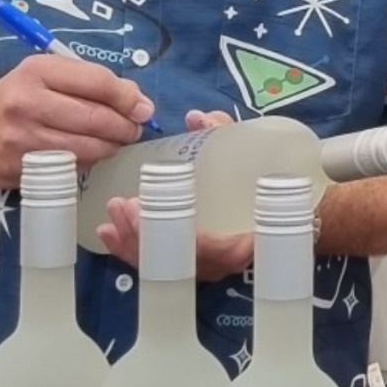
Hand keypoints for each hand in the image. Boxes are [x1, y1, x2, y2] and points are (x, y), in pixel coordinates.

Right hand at [0, 55, 155, 188]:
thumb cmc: (14, 95)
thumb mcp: (45, 73)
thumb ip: (88, 80)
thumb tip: (135, 99)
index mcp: (37, 71)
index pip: (95, 82)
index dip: (127, 97)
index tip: (143, 107)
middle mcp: (27, 104)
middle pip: (95, 119)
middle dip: (124, 126)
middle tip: (135, 129)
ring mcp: (22, 141)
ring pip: (86, 149)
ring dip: (111, 147)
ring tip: (115, 141)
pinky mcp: (20, 171)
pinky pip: (70, 169)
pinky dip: (89, 162)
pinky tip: (90, 153)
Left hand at [95, 107, 253, 281]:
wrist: (276, 194)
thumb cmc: (261, 169)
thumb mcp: (244, 145)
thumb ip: (223, 131)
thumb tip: (197, 120)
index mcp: (250, 234)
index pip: (214, 250)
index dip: (177, 237)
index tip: (142, 210)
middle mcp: (230, 256)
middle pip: (183, 262)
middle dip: (146, 238)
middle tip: (123, 206)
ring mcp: (210, 262)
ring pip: (169, 266)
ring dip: (136, 243)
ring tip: (111, 216)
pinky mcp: (193, 258)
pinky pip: (163, 262)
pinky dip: (135, 249)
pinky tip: (109, 233)